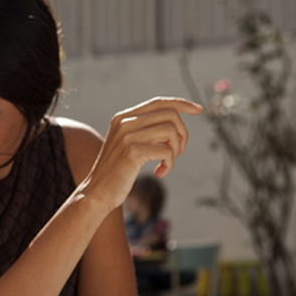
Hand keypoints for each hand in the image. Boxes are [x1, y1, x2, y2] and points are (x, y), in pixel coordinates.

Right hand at [81, 97, 201, 210]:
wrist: (97, 193)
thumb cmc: (117, 172)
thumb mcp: (128, 144)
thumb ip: (144, 129)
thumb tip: (175, 121)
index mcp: (122, 117)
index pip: (159, 102)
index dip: (181, 104)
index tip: (198, 109)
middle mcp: (124, 122)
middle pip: (170, 114)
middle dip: (182, 133)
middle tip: (179, 151)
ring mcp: (127, 136)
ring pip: (171, 131)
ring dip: (176, 150)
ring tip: (167, 163)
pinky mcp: (132, 151)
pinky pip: (167, 151)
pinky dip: (169, 164)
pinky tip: (160, 173)